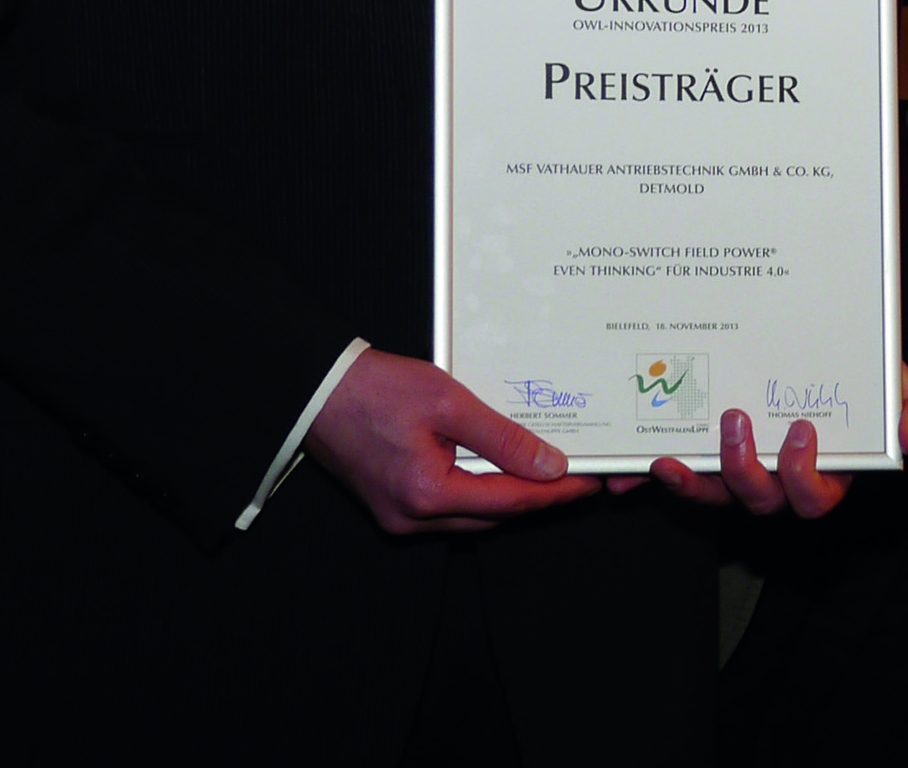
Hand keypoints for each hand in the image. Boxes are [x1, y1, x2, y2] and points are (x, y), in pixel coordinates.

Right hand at [304, 348, 599, 535]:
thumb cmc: (377, 389)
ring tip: (550, 475)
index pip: (509, 502)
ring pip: (473, 516)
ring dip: (511, 498)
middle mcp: (411, 518)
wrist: (318, 391)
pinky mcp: (393, 506)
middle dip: (538, 499)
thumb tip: (549, 465)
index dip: (555, 493)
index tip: (589, 482)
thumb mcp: (449, 402)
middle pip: (494, 516)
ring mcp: (399, 517)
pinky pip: (450, 508)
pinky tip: (502, 473)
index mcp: (425, 495)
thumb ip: (502, 437)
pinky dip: (481, 493)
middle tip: (579, 479)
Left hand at [628, 363, 907, 516]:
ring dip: (690, 484)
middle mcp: (779, 478)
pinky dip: (645, 482)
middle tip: (736, 421)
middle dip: (743, 471)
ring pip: (712, 496)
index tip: (801, 431)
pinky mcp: (702, 458)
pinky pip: (675, 477)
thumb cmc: (861, 370)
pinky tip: (622, 476)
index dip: (804, 477)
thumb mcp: (895, 382)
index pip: (814, 496)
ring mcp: (738, 470)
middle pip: (759, 502)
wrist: (829, 344)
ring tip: (670, 457)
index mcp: (825, 469)